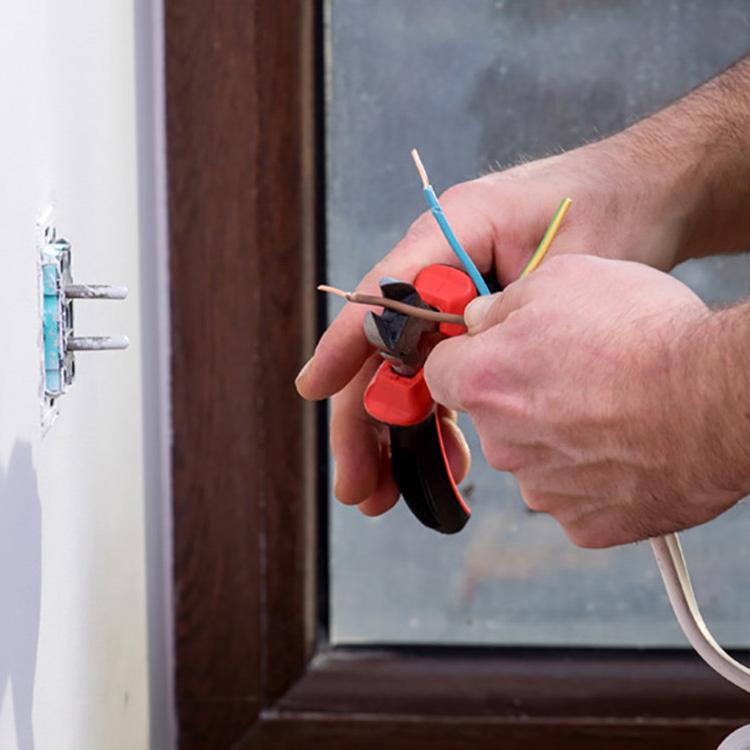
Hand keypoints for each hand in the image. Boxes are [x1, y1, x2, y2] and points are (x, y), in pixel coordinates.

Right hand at [296, 142, 687, 515]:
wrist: (645, 198)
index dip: (345, 345)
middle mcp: (440, 268)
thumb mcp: (566, 259)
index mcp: (450, 234)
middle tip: (358, 486)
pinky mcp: (475, 327)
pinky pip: (443, 380)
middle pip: (385, 348)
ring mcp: (455, 301)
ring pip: (409, 373)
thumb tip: (448, 365)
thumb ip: (505, 307)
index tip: (314, 389)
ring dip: (398, 433)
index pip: (383, 293)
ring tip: (388, 493)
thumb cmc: (609, 211)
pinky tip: (443, 461)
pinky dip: (439, 421)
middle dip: (366, 420)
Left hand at [424, 254, 741, 546]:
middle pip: (493, 417)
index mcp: (483, 383)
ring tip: (613, 410)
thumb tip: (480, 321)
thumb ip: (503, 304)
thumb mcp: (563, 278)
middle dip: (520, 397)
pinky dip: (593, 475)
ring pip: (534, 458)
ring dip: (559, 437)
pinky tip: (628, 448)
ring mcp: (542, 490)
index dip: (467, 358)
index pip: (440, 373)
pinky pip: (573, 495)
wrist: (717, 401)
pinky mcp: (583, 524)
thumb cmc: (644, 334)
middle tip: (576, 375)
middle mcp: (502, 443)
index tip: (493, 352)